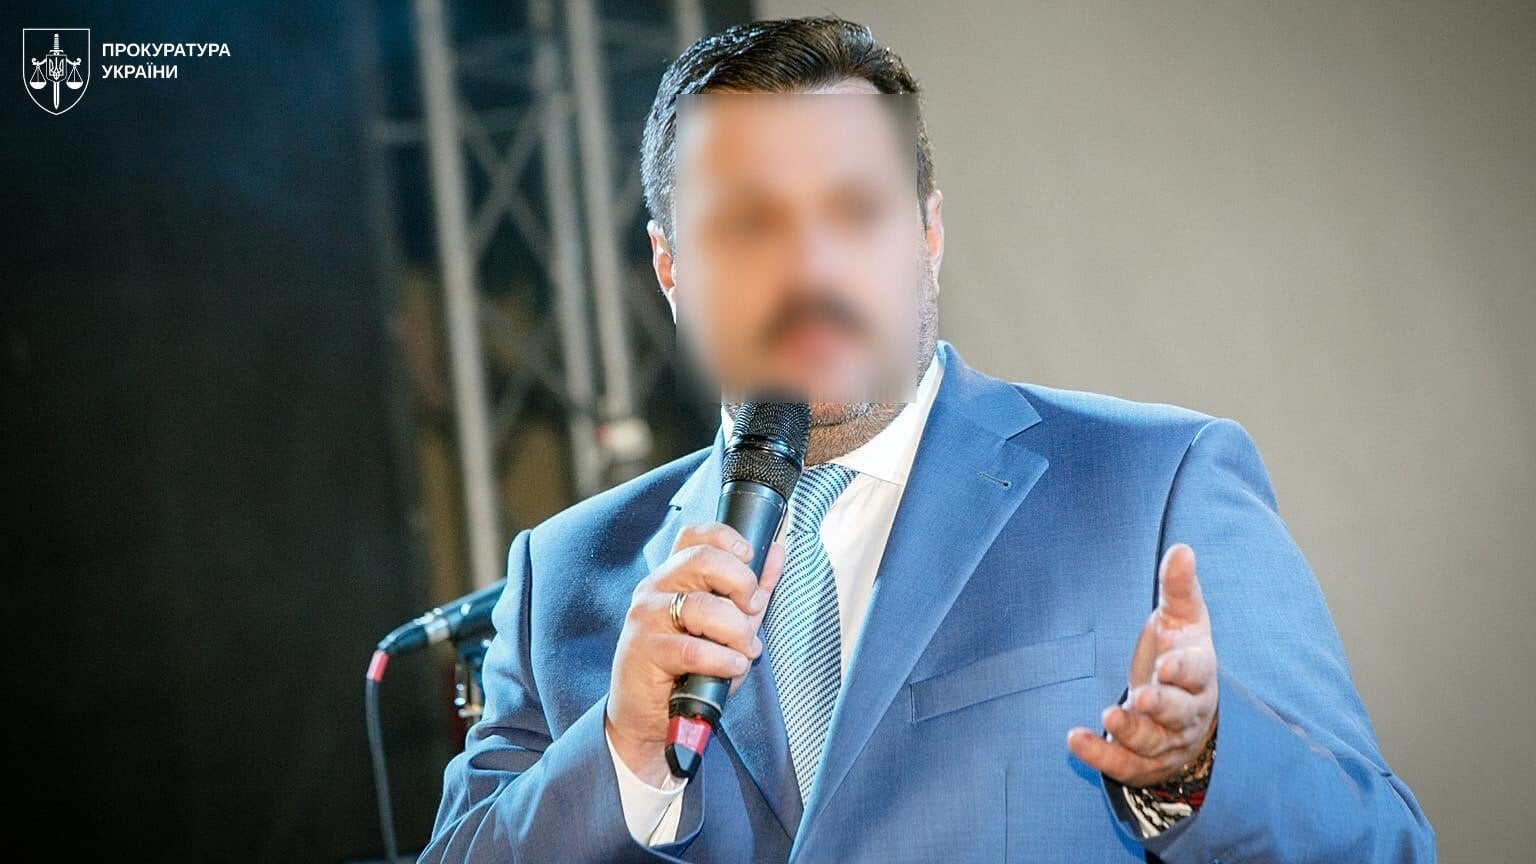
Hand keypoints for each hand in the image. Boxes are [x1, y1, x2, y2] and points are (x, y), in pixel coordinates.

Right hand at [605, 522, 784, 786]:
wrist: (646, 716)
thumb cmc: (687, 668)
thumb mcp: (725, 625)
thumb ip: (750, 590)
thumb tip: (777, 553)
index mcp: (673, 575)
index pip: (695, 534)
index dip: (727, 539)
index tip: (750, 559)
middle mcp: (655, 587)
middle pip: (702, 559)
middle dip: (741, 582)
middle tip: (752, 609)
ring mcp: (647, 617)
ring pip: (702, 606)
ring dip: (737, 632)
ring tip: (744, 652)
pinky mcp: (644, 650)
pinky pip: (694, 649)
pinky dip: (723, 660)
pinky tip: (731, 669)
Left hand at [1066, 543, 1218, 787]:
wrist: (1186, 714)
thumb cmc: (1179, 654)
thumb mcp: (1183, 619)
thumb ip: (1178, 586)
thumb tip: (1181, 548)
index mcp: (1199, 676)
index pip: (1197, 674)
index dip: (1183, 672)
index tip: (1167, 665)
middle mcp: (1186, 713)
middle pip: (1179, 714)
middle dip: (1161, 707)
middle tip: (1142, 698)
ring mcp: (1165, 741)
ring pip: (1152, 742)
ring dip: (1130, 732)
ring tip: (1108, 716)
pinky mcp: (1141, 763)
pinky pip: (1122, 765)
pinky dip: (1100, 756)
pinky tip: (1074, 739)